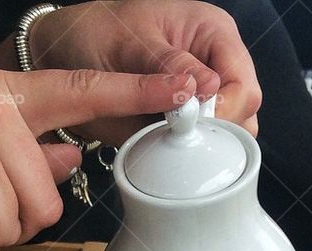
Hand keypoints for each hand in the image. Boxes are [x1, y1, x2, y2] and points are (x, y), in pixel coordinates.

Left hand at [26, 0, 261, 141]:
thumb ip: (167, 65)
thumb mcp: (129, 41)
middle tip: (182, 142)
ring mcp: (204, 97)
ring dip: (209, 148)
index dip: (225, 111)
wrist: (66, 55)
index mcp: (213, 34)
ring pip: (232, 134)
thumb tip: (204, 88)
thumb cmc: (97, 33)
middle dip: (219, 132)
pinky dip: (192, 156)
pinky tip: (170, 153)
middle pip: (245, 112)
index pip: (243, 83)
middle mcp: (216, 65)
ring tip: (174, 146)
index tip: (193, 127)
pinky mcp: (188, 122)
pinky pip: (204, 146)